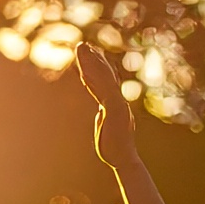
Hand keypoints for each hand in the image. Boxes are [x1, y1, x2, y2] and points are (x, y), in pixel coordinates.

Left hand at [76, 45, 136, 168]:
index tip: (90, 53)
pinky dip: (93, 80)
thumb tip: (101, 110)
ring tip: (82, 49)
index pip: (105, 81)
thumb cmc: (112, 147)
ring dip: (92, 63)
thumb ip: (104, 114)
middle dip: (94, 59)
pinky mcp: (115, 110)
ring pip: (104, 79)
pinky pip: (103, 91)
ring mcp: (117, 105)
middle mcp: (118, 101)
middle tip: (83, 45)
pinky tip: (83, 72)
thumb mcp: (105, 125)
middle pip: (105, 75)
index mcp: (115, 104)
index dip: (98, 66)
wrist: (122, 159)